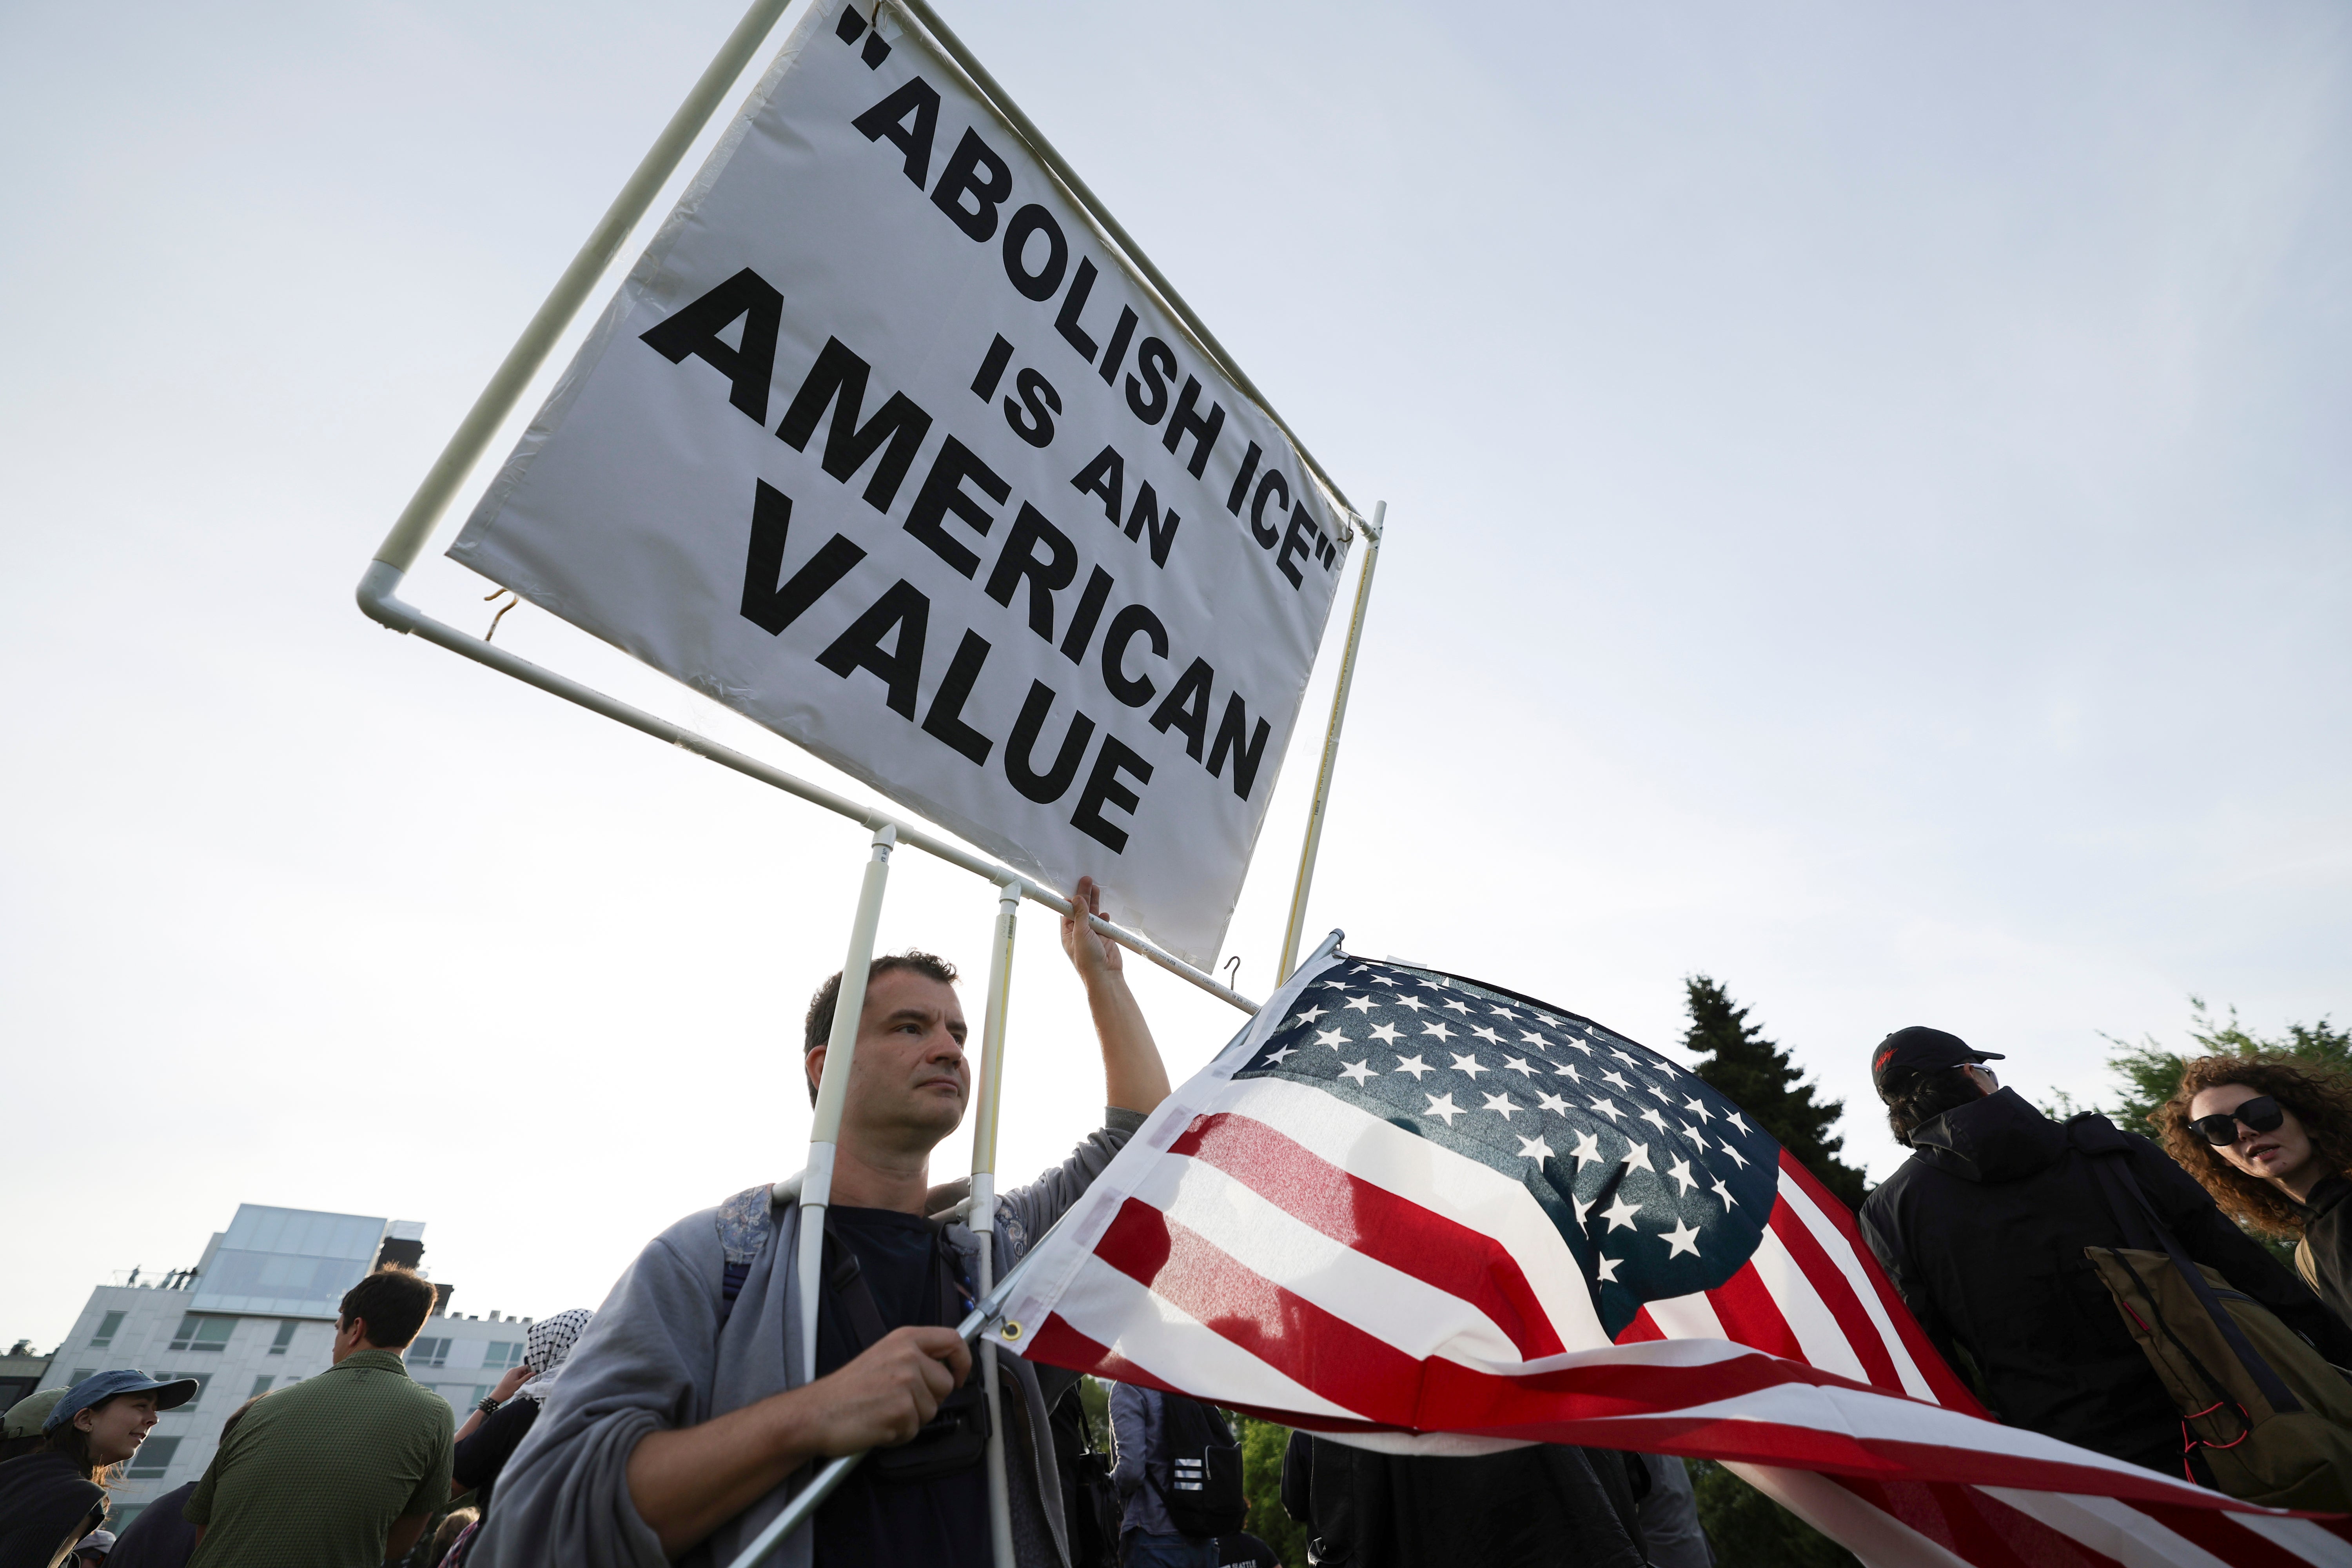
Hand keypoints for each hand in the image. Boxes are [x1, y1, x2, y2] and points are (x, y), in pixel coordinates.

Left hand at [490, 1365, 536, 1402]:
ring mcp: (509, 1374)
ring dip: (522, 1379)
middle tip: (527, 1382)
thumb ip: (527, 1377)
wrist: (497, 1395)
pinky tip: (518, 1386)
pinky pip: (516, 1376)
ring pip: (519, 1374)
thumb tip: (534, 1373)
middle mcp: (512, 1370)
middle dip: (526, 1375)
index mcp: (514, 1370)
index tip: (533, 1376)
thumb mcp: (519, 1384)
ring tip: (521, 1385)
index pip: (525, 1367)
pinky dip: (518, 1380)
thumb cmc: (508, 1390)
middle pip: (523, 1370)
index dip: (530, 1371)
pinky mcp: (508, 1377)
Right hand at [806, 1326, 971, 1455]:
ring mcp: (906, 1384)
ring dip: (911, 1419)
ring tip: (882, 1412)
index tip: (958, 1376)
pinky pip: (915, 1430)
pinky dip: (899, 1434)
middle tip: (896, 1402)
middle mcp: (908, 1357)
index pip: (953, 1340)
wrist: (815, 1413)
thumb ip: (913, 1357)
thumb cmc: (845, 1391)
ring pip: (932, 1410)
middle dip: (928, 1399)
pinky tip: (878, 1425)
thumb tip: (943, 1368)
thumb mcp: (882, 1357)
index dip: (963, 1360)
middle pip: (946, 1384)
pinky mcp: (901, 1411)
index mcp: (904, 1339)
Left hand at [1061, 877, 1122, 982]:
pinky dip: (1105, 917)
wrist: (1105, 975)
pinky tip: (1104, 913)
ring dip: (1094, 902)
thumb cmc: (1087, 960)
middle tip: (1086, 880)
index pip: (1067, 911)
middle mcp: (1079, 932)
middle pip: (1081, 909)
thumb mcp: (1080, 933)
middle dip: (1083, 895)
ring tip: (1095, 887)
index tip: (1072, 885)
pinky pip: (1104, 922)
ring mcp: (1092, 934)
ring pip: (1093, 913)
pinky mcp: (1104, 936)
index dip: (1070, 898)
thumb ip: (1080, 915)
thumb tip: (1077, 899)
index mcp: (1068, 932)